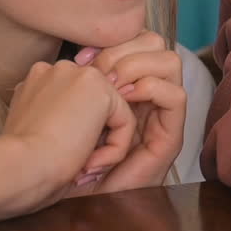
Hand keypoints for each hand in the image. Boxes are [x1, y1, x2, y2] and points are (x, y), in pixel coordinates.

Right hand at [0, 60, 136, 217]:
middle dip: (92, 139)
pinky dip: (115, 150)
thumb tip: (82, 128)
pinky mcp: (101, 90)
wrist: (19, 167)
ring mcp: (80, 75)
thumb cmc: (21, 164)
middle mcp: (58, 69)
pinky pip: (125, 123)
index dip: (74, 135)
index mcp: (38, 79)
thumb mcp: (34, 132)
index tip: (58, 160)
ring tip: (83, 168)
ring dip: (104, 147)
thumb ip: (56, 118)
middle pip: (95, 106)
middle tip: (77, 168)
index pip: (75, 104)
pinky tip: (90, 164)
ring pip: (112, 114)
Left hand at [73, 31, 185, 191]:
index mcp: (120, 87)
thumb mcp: (66, 104)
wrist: (57, 189)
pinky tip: (125, 99)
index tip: (84, 59)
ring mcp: (159, 117)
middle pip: (158, 46)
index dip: (115, 42)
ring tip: (113, 87)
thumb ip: (79, 78)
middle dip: (127, 51)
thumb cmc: (53, 150)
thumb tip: (81, 56)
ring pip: (172, 64)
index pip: (137, 41)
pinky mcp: (169, 138)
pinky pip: (177, 96)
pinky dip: (151, 89)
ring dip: (140, 67)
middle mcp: (144, 98)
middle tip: (100, 73)